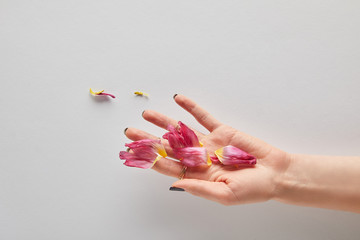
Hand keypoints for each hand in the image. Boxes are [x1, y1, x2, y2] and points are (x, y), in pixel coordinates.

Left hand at [125, 94, 290, 204]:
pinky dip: (191, 107)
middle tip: (130, 132)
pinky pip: (203, 117)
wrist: (276, 174)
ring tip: (147, 113)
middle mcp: (199, 158)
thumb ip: (200, 188)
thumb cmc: (253, 189)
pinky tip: (178, 98)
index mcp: (197, 175)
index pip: (168, 166)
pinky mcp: (221, 131)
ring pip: (181, 130)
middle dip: (149, 140)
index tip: (133, 154)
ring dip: (164, 121)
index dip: (150, 159)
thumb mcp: (225, 195)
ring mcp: (209, 143)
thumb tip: (175, 184)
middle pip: (168, 147)